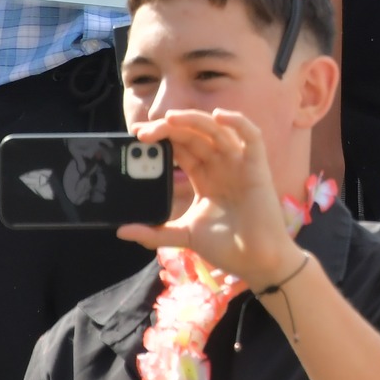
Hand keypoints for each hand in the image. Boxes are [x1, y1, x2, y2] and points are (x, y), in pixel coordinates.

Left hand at [118, 108, 303, 287]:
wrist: (257, 262)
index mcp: (204, 176)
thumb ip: (155, 232)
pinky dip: (237, 121)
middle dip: (167, 130)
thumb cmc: (227, 247)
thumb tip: (121, 231)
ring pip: (216, 130)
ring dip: (193, 120)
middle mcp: (220, 165)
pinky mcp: (257, 166)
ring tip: (169, 119)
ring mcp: (239, 163)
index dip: (160, 138)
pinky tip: (219, 116)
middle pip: (192, 135)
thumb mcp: (184, 235)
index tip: (136, 137)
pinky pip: (250, 136)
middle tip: (142, 133)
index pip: (180, 147)